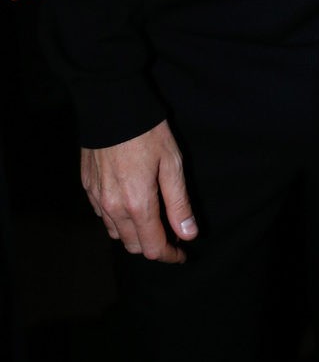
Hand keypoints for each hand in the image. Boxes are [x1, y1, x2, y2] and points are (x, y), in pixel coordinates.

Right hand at [81, 119, 197, 263]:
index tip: (183, 253)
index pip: (152, 247)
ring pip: (116, 233)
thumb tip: (188, 234)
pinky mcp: (87, 187)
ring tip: (152, 220)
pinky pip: (103, 216)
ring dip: (134, 233)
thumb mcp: (172, 164)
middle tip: (171, 235)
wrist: (111, 106)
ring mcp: (96, 198)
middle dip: (153, 246)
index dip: (169, 255)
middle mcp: (113, 208)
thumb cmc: (147, 132)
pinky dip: (118, 218)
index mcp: (137, 204)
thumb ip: (179, 203)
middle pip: (132, 245)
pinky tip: (130, 204)